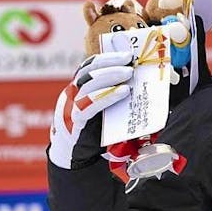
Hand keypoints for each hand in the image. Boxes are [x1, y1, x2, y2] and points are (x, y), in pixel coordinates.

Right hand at [48, 45, 133, 168]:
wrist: (75, 156)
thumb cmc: (93, 131)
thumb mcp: (104, 110)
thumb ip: (114, 97)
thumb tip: (140, 85)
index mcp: (78, 88)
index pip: (89, 66)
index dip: (107, 57)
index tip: (127, 54)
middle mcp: (71, 93)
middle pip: (89, 71)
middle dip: (110, 62)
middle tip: (130, 60)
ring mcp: (71, 106)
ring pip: (88, 85)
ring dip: (110, 76)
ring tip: (129, 74)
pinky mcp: (75, 121)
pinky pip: (89, 105)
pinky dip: (107, 96)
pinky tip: (123, 92)